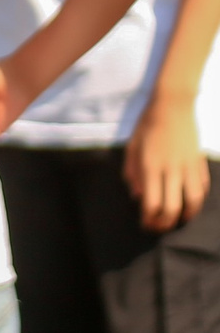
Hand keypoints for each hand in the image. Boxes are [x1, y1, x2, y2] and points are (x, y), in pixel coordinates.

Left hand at [126, 98, 210, 231]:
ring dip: (186, 215)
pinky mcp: (200, 161)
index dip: (149, 219)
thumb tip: (136, 197)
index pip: (151, 203)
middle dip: (165, 223)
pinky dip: (198, 200)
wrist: (173, 105)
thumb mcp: (131, 148)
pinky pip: (203, 187)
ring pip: (193, 200)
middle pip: (172, 207)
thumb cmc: (147, 125)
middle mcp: (171, 169)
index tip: (145, 225)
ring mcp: (188, 166)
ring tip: (178, 220)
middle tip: (159, 227)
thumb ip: (131, 173)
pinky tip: (190, 204)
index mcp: (150, 167)